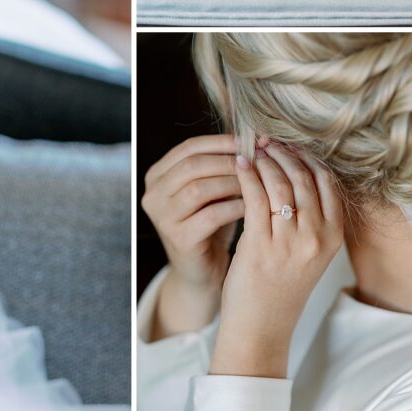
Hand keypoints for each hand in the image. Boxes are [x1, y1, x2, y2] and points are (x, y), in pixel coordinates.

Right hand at [141, 135, 244, 295]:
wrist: (202, 270)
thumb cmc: (211, 224)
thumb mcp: (212, 191)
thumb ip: (222, 166)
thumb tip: (257, 140)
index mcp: (157, 176)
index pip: (188, 148)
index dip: (221, 142)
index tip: (252, 141)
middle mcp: (153, 194)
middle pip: (192, 165)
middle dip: (228, 161)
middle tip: (258, 162)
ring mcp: (162, 218)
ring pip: (200, 189)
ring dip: (233, 183)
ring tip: (258, 184)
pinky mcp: (178, 239)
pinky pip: (211, 215)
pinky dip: (235, 207)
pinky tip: (254, 207)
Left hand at [211, 141, 343, 376]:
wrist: (262, 326)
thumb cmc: (280, 286)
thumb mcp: (308, 253)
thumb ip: (310, 218)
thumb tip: (297, 175)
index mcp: (333, 238)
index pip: (328, 183)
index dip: (308, 158)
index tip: (291, 144)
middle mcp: (316, 238)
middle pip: (305, 179)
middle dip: (284, 154)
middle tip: (267, 140)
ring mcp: (290, 243)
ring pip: (280, 184)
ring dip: (264, 161)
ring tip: (251, 149)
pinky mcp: (261, 245)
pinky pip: (254, 198)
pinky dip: (246, 175)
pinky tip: (237, 164)